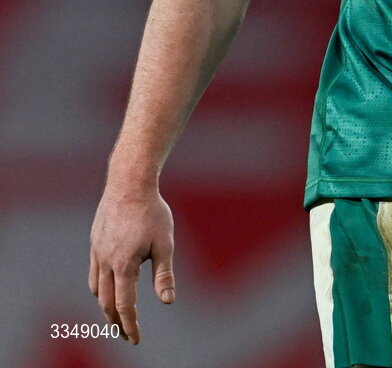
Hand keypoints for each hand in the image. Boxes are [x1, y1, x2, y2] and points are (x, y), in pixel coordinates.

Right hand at [89, 183, 174, 343]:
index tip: (134, 339)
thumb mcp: (164, 243)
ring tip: (116, 316)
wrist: (129, 183)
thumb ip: (164, 274)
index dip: (130, 325)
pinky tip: (108, 288)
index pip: (124, 306)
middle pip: (107, 302)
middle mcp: (106, 262)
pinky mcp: (95, 242)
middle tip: (126, 334)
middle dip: (116, 322)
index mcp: (124, 265)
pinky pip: (94, 272)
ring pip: (97, 289)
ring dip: (106, 306)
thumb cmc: (151, 212)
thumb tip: (168, 301)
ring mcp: (97, 252)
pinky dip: (100, 287)